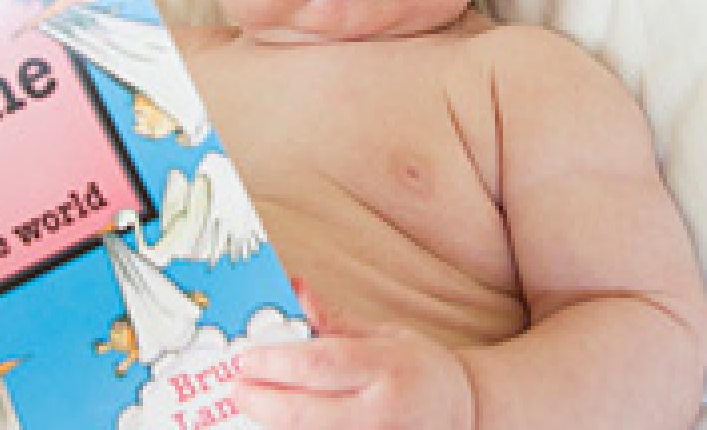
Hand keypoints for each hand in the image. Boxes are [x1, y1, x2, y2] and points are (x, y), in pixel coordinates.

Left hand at [233, 279, 474, 428]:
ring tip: (253, 405)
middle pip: (306, 412)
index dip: (277, 362)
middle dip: (262, 401)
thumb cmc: (418, 369)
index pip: (321, 364)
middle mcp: (381, 412)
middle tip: (237, 388)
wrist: (469, 414)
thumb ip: (334, 320)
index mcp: (385, 367)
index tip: (246, 358)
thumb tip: (293, 289)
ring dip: (274, 424)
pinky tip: (279, 424)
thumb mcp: (385, 335)